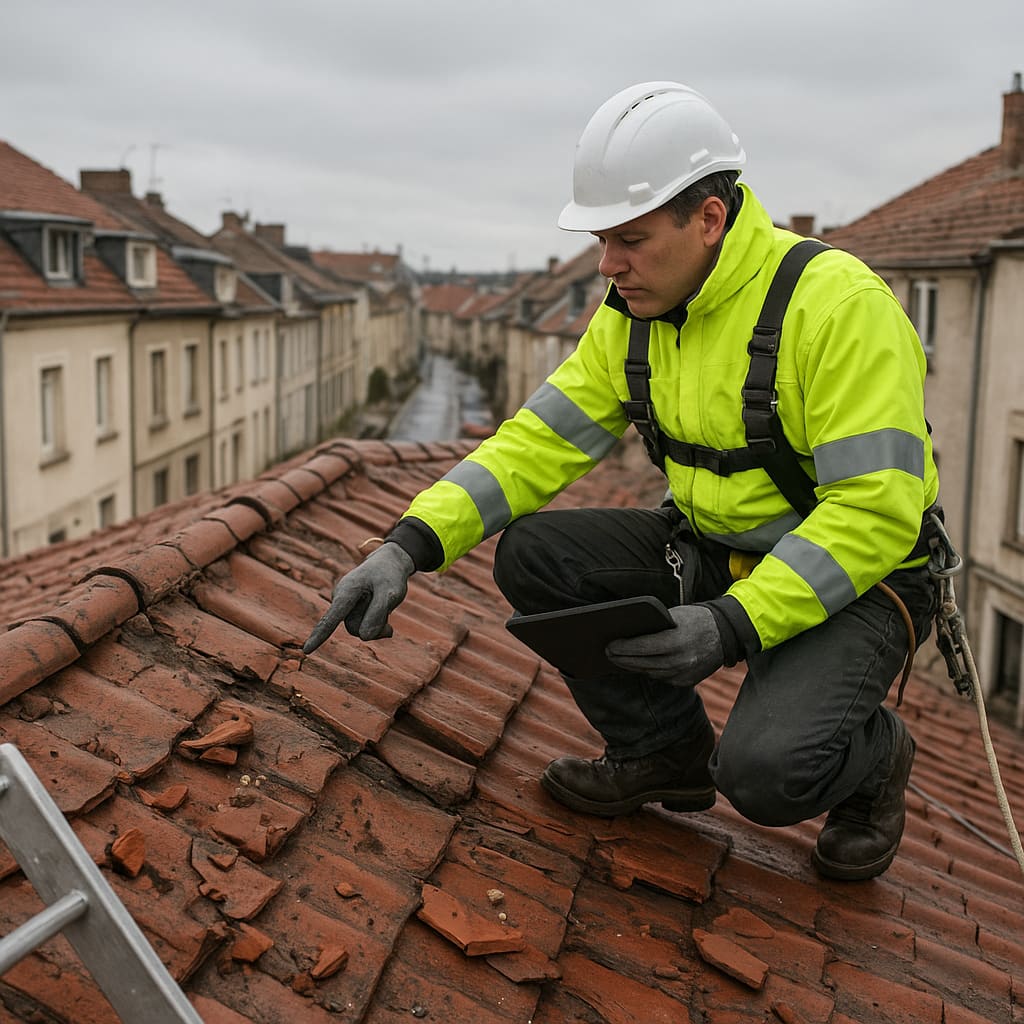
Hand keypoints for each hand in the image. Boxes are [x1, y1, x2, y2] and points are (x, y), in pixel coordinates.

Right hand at [303, 542, 414, 652]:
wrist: (388, 563)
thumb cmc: (389, 575)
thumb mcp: (391, 592)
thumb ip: (378, 614)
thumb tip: (364, 637)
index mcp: (346, 591)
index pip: (331, 618)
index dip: (319, 635)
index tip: (306, 650)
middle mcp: (340, 599)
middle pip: (355, 628)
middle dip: (375, 625)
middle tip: (389, 604)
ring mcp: (344, 606)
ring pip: (359, 629)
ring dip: (376, 622)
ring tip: (384, 602)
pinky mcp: (350, 611)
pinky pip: (362, 626)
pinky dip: (376, 622)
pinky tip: (382, 606)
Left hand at [605, 604, 723, 684]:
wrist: (726, 633)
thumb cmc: (696, 618)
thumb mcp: (675, 615)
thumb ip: (654, 626)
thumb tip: (627, 633)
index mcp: (676, 641)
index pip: (642, 647)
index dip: (623, 647)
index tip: (609, 645)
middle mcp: (680, 660)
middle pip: (643, 662)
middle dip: (623, 658)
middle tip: (608, 653)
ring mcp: (684, 674)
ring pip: (650, 672)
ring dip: (633, 666)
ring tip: (619, 659)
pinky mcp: (687, 681)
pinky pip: (662, 677)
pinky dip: (650, 670)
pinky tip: (638, 665)